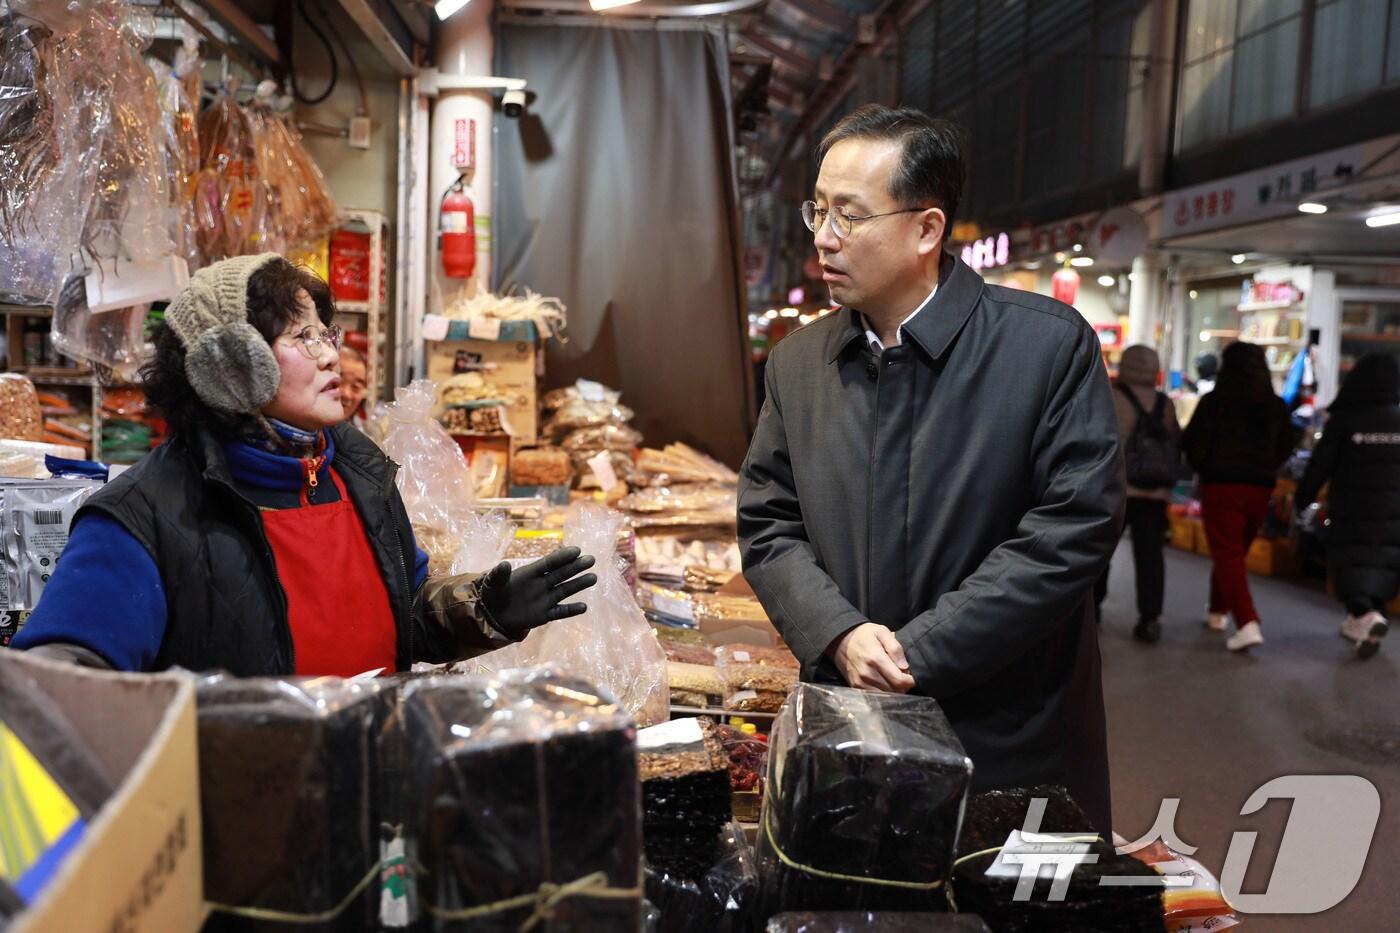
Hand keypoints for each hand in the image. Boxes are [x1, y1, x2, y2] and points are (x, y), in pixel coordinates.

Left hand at [479, 546, 597, 639]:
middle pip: (561, 574)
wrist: (493, 614)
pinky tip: (584, 607)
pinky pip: (560, 612)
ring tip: (593, 578)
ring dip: (579, 584)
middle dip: (576, 567)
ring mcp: (545, 599)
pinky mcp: (544, 615)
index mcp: (531, 572)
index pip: (549, 563)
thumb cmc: (494, 594)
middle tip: (591, 559)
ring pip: (565, 591)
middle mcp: (542, 584)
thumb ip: (498, 574)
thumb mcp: (492, 583)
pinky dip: (571, 610)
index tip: (576, 550)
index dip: (562, 556)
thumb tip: (504, 564)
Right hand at [827, 623, 914, 692]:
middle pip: (895, 690)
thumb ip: (895, 648)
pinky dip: (884, 692)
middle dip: (904, 685)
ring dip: (895, 690)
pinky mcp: (856, 687)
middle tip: (904, 676)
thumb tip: (905, 667)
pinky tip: (885, 683)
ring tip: (895, 679)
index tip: (912, 675)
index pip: (900, 681)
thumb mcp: (882, 631)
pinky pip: (875, 696)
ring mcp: (860, 682)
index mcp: (876, 659)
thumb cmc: (864, 634)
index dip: (911, 681)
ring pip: (887, 696)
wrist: (840, 640)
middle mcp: (867, 674)